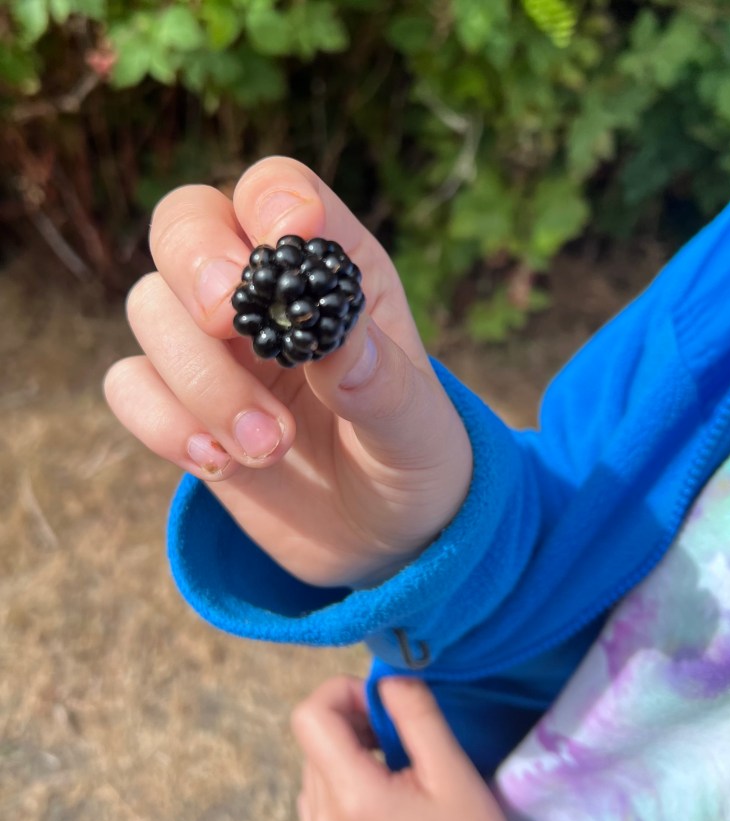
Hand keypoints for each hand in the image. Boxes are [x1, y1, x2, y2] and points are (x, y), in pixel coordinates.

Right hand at [104, 157, 471, 587]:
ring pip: (150, 308)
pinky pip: (129, 385)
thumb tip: (337, 342)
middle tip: (227, 321)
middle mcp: (263, 296)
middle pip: (185, 221)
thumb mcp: (416, 431)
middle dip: (196, 265)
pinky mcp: (179, 407)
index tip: (286, 242)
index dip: (271, 202)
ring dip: (203, 381)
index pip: (277, 192)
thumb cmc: (409, 464)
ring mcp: (214, 350)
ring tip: (270, 447)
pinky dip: (164, 424)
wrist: (375, 537)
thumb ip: (383, 385)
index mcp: (334, 273)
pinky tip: (224, 466)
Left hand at [291, 676, 512, 820]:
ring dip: (346, 753)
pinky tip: (384, 798)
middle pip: (312, 741)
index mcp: (351, 796)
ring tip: (395, 767)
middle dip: (351, 722)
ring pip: (314, 770)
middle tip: (398, 734)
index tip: (382, 704)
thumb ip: (415, 712)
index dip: (342, 693)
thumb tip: (386, 676)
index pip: (310, 716)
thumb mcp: (451, 769)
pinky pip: (318, 804)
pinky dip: (342, 786)